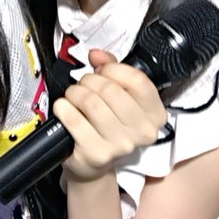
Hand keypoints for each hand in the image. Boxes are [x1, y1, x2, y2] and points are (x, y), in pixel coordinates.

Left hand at [54, 49, 166, 181]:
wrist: (93, 163)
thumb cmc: (107, 125)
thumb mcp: (118, 96)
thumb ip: (111, 69)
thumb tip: (96, 55)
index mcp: (154, 114)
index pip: (138, 80)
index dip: (113, 69)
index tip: (102, 71)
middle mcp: (142, 132)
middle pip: (110, 90)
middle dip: (89, 81)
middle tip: (83, 85)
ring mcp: (120, 145)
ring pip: (91, 102)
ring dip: (75, 93)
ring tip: (73, 96)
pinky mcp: (96, 153)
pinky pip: (74, 120)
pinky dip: (63, 108)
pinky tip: (64, 108)